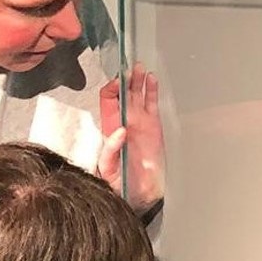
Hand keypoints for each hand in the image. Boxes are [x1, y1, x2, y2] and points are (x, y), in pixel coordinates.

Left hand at [99, 62, 164, 210]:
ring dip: (138, 80)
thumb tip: (118, 131)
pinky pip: (152, 103)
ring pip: (137, 94)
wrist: (142, 192)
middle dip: (126, 79)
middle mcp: (124, 121)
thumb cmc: (122, 182)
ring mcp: (139, 121)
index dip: (111, 89)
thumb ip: (110, 151)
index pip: (107, 100)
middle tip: (130, 69)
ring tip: (140, 68)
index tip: (117, 84)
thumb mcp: (108, 170)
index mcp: (110, 128)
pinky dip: (152, 90)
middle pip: (123, 93)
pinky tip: (151, 79)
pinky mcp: (153, 124)